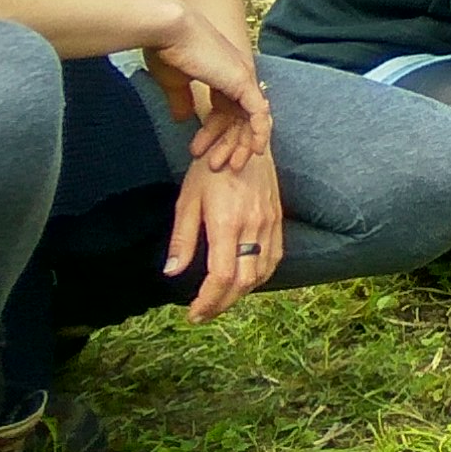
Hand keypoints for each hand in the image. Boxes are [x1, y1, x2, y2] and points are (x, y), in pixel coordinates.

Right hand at [146, 0, 269, 162]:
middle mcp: (238, 76)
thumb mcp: (175, 83)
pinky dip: (258, 133)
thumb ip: (182, 101)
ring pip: (251, 120)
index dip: (214, 133)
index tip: (198, 151)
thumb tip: (182, 119)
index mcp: (222, 76)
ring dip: (240, 145)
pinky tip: (254, 151)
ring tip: (229, 166)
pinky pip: (259, 113)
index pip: (226, 111)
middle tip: (217, 166)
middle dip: (228, 145)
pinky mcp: (243, 83)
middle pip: (240, 119)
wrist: (168, 30)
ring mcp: (243, 79)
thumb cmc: (168, 50)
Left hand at [169, 140, 286, 320]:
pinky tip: (245, 281)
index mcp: (227, 223)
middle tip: (202, 314)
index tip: (193, 313)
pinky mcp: (278, 219)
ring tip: (220, 301)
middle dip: (222, 304)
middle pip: (244, 282)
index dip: (207, 301)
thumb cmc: (210, 168)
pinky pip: (275, 257)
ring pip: (262, 273)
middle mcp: (253, 226)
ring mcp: (269, 223)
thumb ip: (182, 238)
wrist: (244, 137)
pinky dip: (261, 277)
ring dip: (241, 294)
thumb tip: (172, 272)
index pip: (221, 276)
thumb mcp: (187, 199)